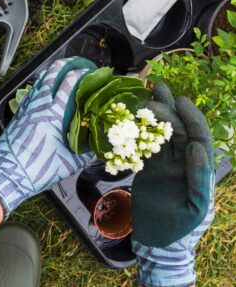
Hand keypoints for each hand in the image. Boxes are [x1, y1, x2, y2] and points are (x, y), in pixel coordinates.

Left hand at [0, 57, 96, 216]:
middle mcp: (39, 105)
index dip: (83, 73)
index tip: (93, 72)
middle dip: (67, 64)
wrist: (7, 174)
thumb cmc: (38, 170)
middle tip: (79, 64)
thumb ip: (86, 151)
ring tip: (65, 72)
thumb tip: (98, 143)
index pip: (70, 82)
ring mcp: (27, 107)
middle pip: (53, 73)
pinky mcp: (19, 113)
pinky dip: (41, 85)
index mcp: (54, 114)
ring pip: (40, 80)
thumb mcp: (70, 163)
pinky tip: (46, 90)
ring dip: (53, 72)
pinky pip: (32, 92)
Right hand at [132, 83, 214, 286]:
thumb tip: (195, 148)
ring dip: (156, 116)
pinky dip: (140, 132)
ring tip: (147, 95)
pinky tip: (133, 118)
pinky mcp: (149, 169)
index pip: (198, 138)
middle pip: (179, 131)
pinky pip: (145, 146)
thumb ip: (199, 178)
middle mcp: (183, 163)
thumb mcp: (195, 208)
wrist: (157, 240)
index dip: (191, 118)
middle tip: (157, 90)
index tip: (180, 101)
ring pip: (162, 135)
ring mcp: (166, 165)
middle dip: (170, 110)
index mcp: (198, 170)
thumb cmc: (179, 228)